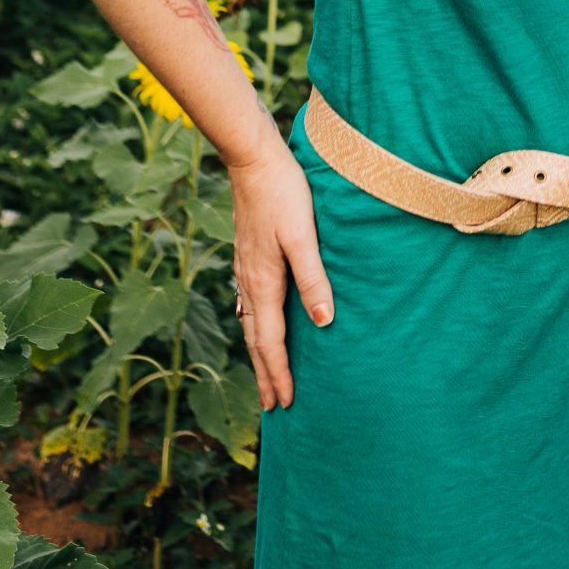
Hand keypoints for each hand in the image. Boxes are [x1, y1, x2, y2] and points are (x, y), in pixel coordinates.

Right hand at [227, 129, 333, 410]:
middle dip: (265, 374)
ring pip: (250, 323)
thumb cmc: (284, 194)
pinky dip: (254, 325)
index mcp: (264, 283)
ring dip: (259, 353)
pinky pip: (249, 303)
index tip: (285, 404)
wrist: (253, 160)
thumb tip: (323, 323)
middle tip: (273, 407)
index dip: (279, 373)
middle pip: (256, 340)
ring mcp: (245, 268)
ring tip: (265, 374)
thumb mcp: (303, 236)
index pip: (270, 342)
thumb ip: (314, 278)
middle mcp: (249, 282)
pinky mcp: (248, 255)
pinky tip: (256, 322)